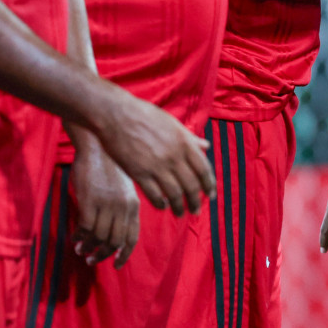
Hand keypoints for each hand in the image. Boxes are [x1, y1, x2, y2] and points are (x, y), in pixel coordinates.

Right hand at [69, 143, 139, 267]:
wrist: (98, 146)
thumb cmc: (110, 166)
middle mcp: (123, 207)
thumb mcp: (125, 188)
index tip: (117, 265)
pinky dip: (79, 236)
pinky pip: (85, 228)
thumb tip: (117, 232)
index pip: (132, 237)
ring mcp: (106, 205)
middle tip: (92, 259)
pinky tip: (74, 237)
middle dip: (103, 254)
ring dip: (89, 247)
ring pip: (99, 237)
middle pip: (114, 241)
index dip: (124, 254)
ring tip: (81, 249)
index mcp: (134, 205)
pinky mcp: (90, 201)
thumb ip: (125, 207)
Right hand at [96, 94, 214, 214]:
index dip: (209, 185)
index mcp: (185, 143)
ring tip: (180, 213)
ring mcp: (156, 166)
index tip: (211, 195)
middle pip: (191, 185)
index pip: (204, 169)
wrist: (116, 115)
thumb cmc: (145, 115)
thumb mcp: (173, 124)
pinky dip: (160, 203)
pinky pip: (154, 194)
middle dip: (195, 201)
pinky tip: (163, 206)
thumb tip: (206, 146)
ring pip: (174, 194)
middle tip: (196, 211)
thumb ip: (190, 138)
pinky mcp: (138, 173)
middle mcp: (174, 156)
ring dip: (179, 206)